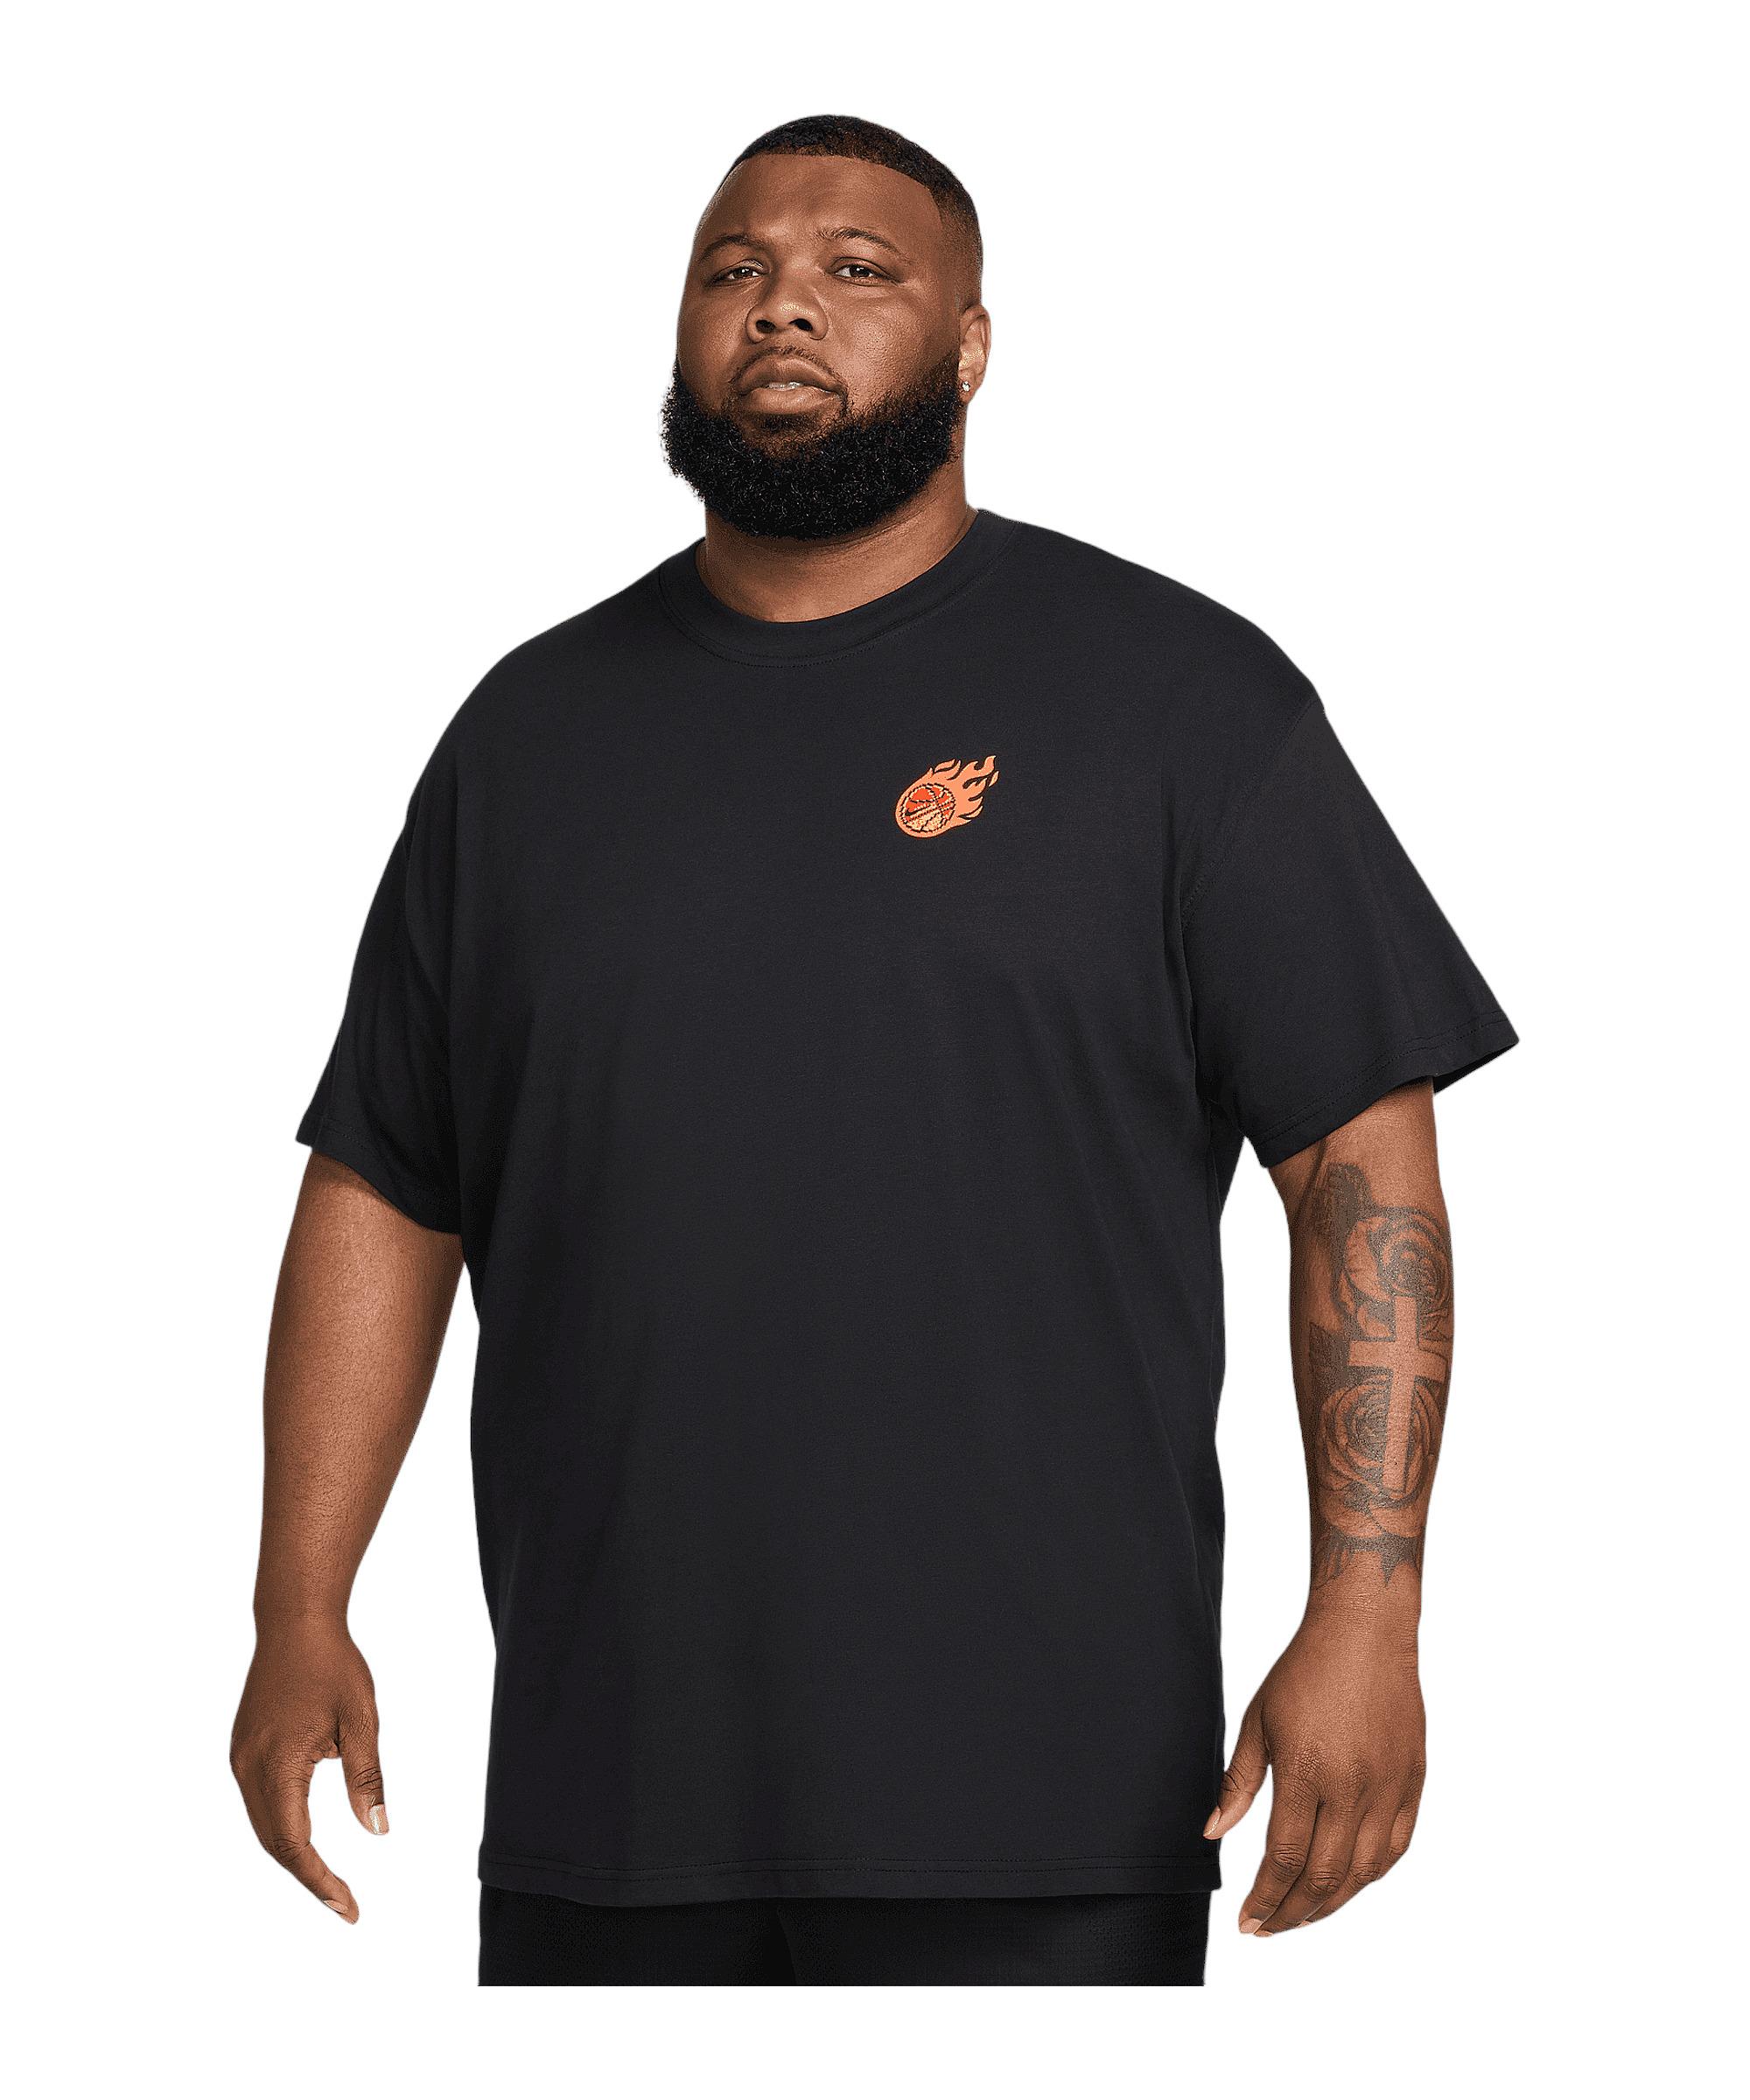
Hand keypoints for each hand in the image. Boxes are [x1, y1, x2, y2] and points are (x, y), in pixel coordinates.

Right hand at [230, 1617, 387, 1922]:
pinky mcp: (242, 1749)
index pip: (294, 1845)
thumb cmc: (334, 1667)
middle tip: (345, 1905)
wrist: (295, 1623)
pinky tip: (305, 1837)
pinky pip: (259, 1802)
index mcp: (277, 1766)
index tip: (348, 1909)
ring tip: (329, 1881)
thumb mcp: (360, 1721)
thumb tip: (377, 1831)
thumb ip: (366, 1778)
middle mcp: (248, 1769)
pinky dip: (281, 1828)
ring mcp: (240, 1759)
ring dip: (293, 1855)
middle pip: (274, 1843)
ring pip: (263, 1826)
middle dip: (309, 1877)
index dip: (320, 1881)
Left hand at [1205, 1609, 1425, 1935]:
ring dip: (1332, 1904)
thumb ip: (1238, 1784)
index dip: (1265, 1899)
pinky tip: (1349, 1885)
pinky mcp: (1412, 1781)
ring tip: (1303, 1915)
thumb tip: (1214, 1834)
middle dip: (1293, 1912)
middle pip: (1325, 1877)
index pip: (1285, 1858)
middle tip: (1269, 1928)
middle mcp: (1352, 1787)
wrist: (1365, 1633)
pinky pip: (1396, 1847)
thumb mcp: (1258, 1722)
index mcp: (1307, 1771)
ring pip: (1364, 1872)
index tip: (1249, 1922)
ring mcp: (1388, 1786)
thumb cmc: (1304, 1671)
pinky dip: (1371, 1875)